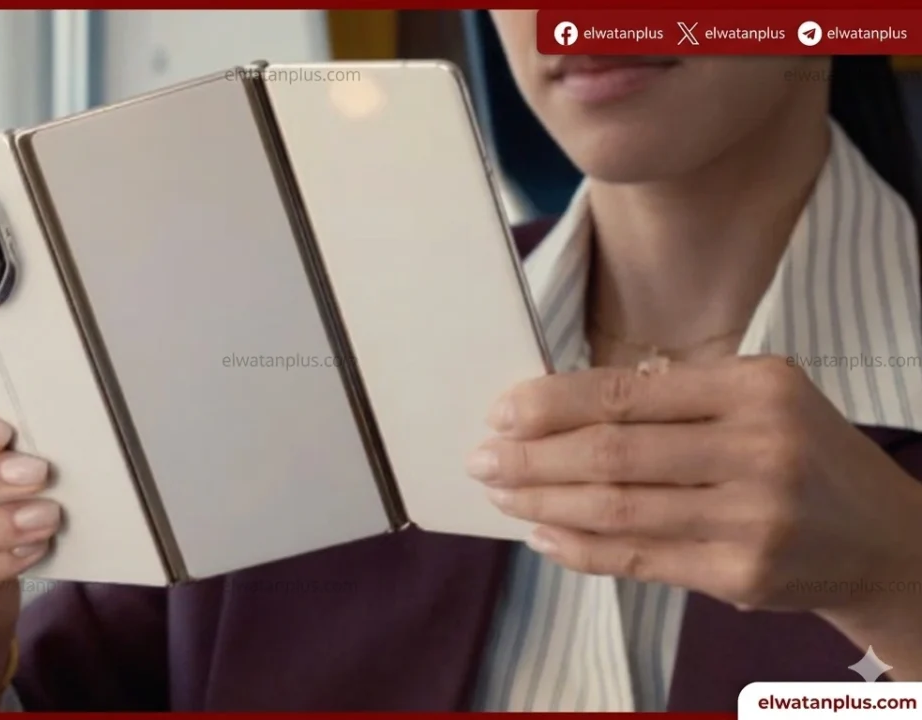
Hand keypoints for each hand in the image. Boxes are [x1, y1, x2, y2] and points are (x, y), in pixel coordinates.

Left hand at [466, 356, 921, 616]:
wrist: (883, 538)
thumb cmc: (802, 454)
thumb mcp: (759, 398)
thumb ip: (675, 398)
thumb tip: (558, 408)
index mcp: (755, 388)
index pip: (626, 393)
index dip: (552, 404)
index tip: (501, 411)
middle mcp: (758, 450)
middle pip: (612, 453)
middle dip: (532, 456)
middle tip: (482, 457)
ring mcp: (752, 518)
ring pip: (616, 510)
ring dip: (543, 501)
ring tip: (501, 494)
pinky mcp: (742, 575)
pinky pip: (637, 559)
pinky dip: (579, 548)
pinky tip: (543, 533)